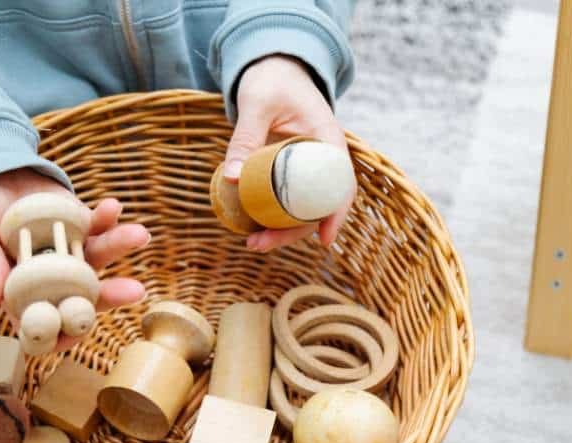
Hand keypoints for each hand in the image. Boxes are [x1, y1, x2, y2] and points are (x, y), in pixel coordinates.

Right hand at [0, 168, 148, 347]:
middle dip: (110, 295)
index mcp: (22, 294)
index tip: (76, 334)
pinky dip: (107, 217)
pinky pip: (98, 224)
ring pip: (99, 258)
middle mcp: (53, 279)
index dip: (62, 335)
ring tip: (138, 235)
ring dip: (119, 248)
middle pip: (84, 296)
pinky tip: (113, 206)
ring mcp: (71, 252)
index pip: (46, 324)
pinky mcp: (80, 225)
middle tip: (134, 290)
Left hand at [224, 54, 353, 251]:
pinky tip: (253, 228)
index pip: (340, 183)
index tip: (325, 240)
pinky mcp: (291, 170)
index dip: (336, 214)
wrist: (273, 68)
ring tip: (252, 244)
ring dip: (282, 229)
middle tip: (260, 245)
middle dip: (294, 232)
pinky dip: (274, 215)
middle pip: (319, 204)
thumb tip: (230, 179)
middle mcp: (323, 158)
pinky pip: (288, 199)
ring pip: (303, 207)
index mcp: (327, 140)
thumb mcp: (256, 105)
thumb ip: (245, 139)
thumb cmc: (270, 80)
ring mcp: (308, 166)